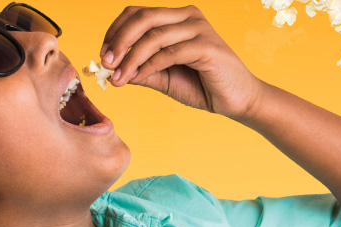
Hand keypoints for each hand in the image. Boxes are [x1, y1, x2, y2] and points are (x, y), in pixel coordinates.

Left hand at [99, 5, 264, 120]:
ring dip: (130, 59)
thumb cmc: (202, 86)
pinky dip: (149, 66)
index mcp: (177, 18)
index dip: (115, 31)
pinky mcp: (207, 46)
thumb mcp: (163, 77)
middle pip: (143, 18)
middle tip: (105, 62)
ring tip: (118, 79)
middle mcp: (188, 16)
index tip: (102, 54)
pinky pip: (169, 53)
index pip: (137, 13)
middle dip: (119, 40)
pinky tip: (136, 78)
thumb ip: (140, 70)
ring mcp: (199, 29)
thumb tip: (110, 69)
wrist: (237, 100)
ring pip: (153, 37)